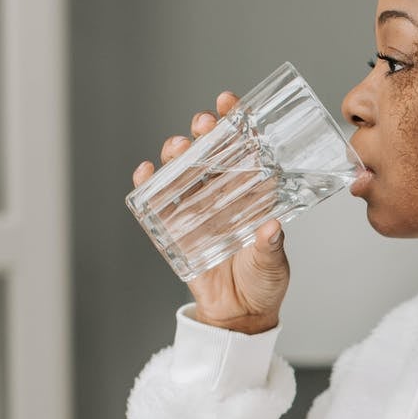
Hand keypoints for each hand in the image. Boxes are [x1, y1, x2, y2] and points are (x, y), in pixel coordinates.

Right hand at [133, 90, 289, 332]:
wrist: (239, 316)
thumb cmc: (263, 283)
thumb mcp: (272, 263)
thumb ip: (270, 247)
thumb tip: (271, 229)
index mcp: (250, 194)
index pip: (242, 150)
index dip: (235, 122)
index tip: (228, 102)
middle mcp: (221, 195)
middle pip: (208, 153)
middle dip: (203, 132)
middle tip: (203, 123)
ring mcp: (195, 210)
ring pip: (181, 171)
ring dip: (177, 155)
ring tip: (178, 148)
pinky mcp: (173, 230)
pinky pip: (156, 203)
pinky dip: (147, 185)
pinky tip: (145, 172)